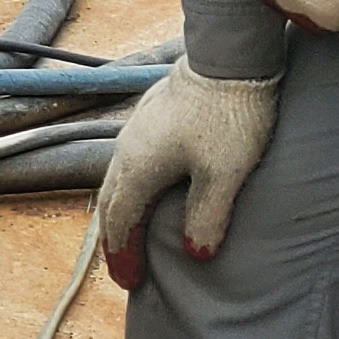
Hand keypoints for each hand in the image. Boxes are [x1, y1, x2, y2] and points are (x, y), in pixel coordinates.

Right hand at [95, 62, 280, 288]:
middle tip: (124, 267)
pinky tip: (148, 187)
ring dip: (121, 212)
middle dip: (116, 238)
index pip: (120, 221)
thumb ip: (207, 216)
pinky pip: (129, 163)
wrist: (228, 57)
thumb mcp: (223, 174)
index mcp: (138, 169)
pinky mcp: (151, 117)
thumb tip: (196, 253)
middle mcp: (127, 151)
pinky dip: (131, 188)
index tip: (129, 282)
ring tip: (130, 231)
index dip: (123, 254)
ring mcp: (136, 131)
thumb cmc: (227, 117)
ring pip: (117, 180)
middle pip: (111, 203)